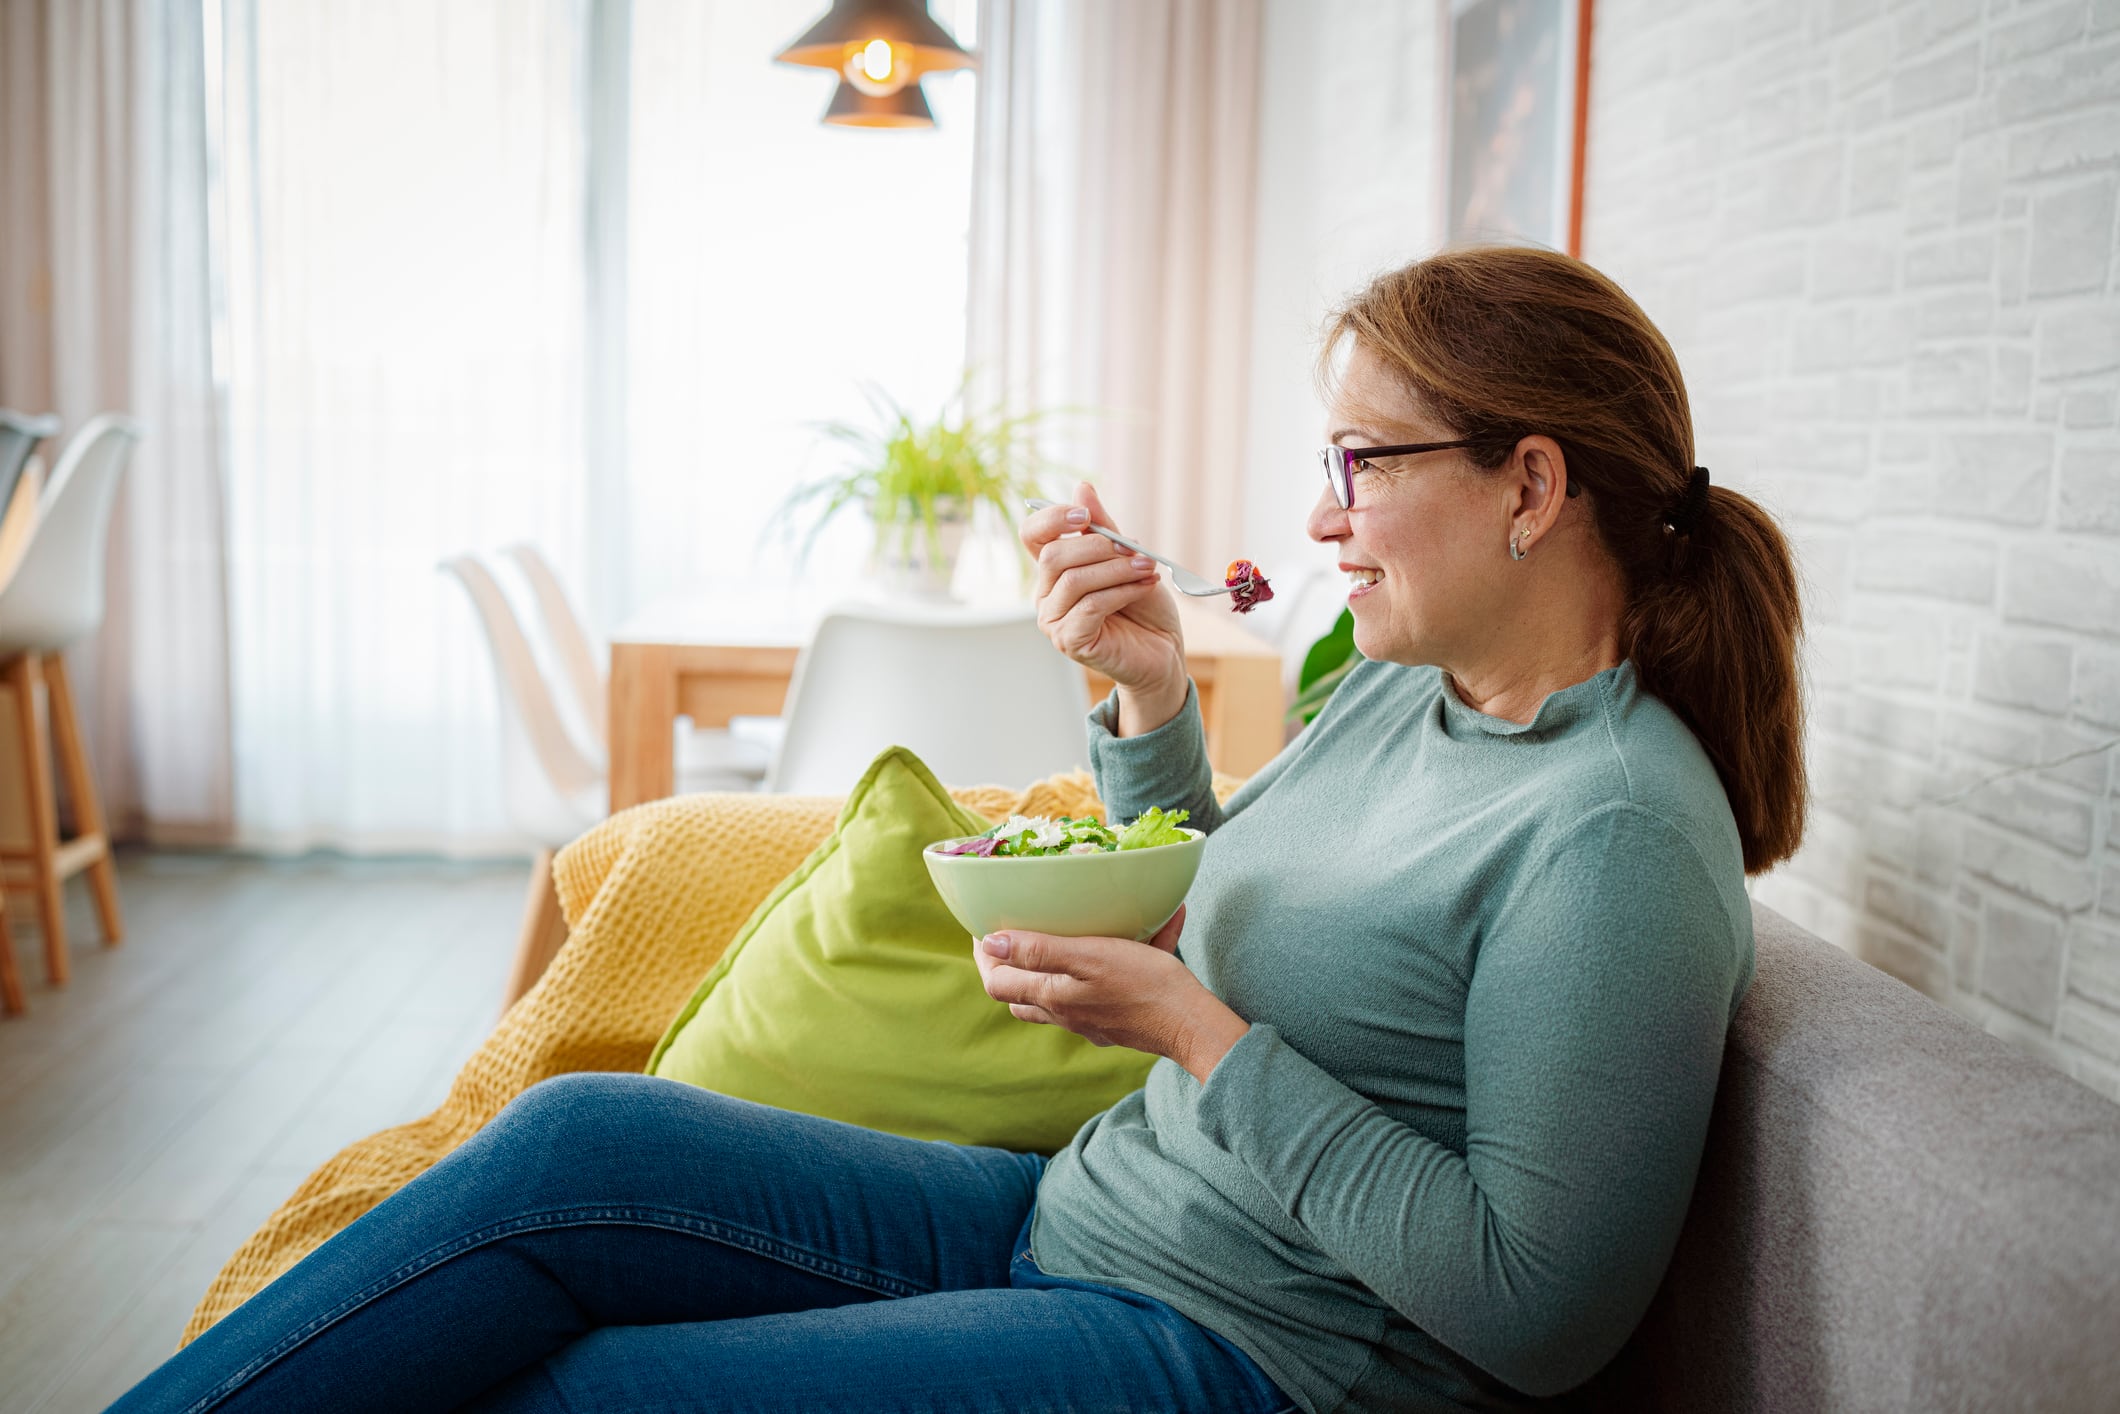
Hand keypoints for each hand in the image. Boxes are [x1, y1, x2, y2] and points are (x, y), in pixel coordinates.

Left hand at [971, 905, 1249, 1082]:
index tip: (984, 930)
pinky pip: (1093, 997)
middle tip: (1013, 936)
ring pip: (1053, 1000)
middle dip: (1010, 967)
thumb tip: (990, 943)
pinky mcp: (1115, 1023)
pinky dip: (1094, 974)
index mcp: (1053, 998)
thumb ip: (1039, 950)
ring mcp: (1091, 1023)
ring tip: (1054, 945)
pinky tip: (1121, 948)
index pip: (997, 984)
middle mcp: (1066, 1016)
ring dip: (1046, 974)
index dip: (984, 957)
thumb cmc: (1143, 984)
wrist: (1190, 1022)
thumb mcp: (1088, 956)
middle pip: (1020, 997)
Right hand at [1021, 481, 1186, 724]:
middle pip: (1054, 555)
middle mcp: (1046, 594)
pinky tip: (1144, 587)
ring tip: (1147, 569)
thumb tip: (1082, 487)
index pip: (1032, 535)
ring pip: (1074, 580)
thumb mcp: (1127, 558)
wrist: (1163, 650)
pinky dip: (1121, 592)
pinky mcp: (1070, 641)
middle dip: (1098, 547)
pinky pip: (1090, 607)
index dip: (1052, 518)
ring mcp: (1054, 621)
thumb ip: (1104, 528)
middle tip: (1134, 549)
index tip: (1085, 517)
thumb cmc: (1143, 606)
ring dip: (1117, 570)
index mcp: (1055, 570)